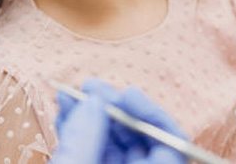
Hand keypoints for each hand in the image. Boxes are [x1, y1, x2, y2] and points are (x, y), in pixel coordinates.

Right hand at [50, 79, 187, 163]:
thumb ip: (85, 138)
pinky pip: (91, 148)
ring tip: (69, 94)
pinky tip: (65, 111)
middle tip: (90, 87)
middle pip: (136, 139)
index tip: (128, 93)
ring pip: (110, 142)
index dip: (151, 115)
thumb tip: (95, 100)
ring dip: (89, 113)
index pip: (170, 147)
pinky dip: (77, 129)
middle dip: (112, 108)